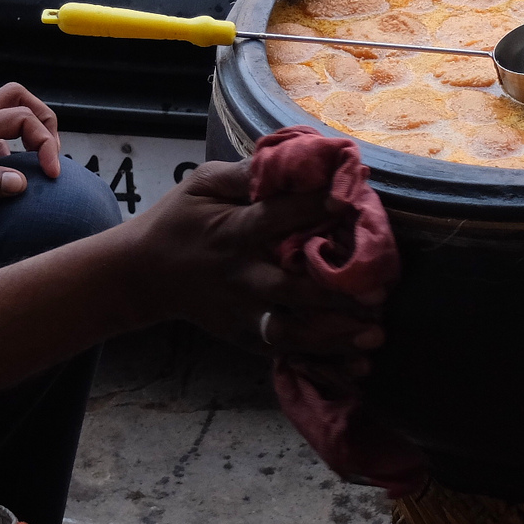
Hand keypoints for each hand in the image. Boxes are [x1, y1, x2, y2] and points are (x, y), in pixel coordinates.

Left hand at [0, 83, 61, 216]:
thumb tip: (21, 182)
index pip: (21, 118)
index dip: (44, 142)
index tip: (50, 175)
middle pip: (18, 99)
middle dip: (43, 122)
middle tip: (50, 156)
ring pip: (6, 118)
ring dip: (26, 138)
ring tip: (32, 173)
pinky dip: (7, 156)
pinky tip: (0, 183)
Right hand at [124, 161, 384, 366]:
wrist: (143, 274)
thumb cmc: (180, 219)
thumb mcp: (202, 183)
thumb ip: (247, 173)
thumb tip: (298, 158)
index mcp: (231, 231)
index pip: (274, 218)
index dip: (311, 209)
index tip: (349, 202)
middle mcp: (239, 275)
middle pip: (289, 287)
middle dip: (334, 293)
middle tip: (380, 291)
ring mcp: (240, 311)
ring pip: (289, 330)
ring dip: (333, 336)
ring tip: (374, 336)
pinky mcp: (242, 336)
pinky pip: (284, 352)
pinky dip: (320, 362)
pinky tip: (356, 365)